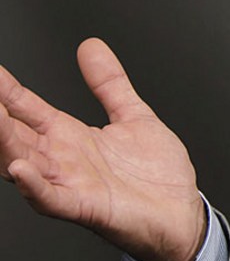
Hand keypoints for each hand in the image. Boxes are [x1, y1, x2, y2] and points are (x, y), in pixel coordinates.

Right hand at [0, 39, 205, 260]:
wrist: (182, 213)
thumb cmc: (156, 175)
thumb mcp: (133, 116)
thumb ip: (109, 83)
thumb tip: (91, 47)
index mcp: (71, 137)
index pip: (27, 109)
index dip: (7, 90)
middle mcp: (62, 160)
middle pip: (15, 135)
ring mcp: (70, 183)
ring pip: (24, 162)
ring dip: (4, 142)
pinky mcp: (85, 207)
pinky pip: (52, 198)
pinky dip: (34, 186)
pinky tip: (19, 169)